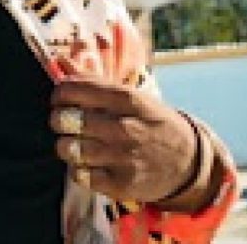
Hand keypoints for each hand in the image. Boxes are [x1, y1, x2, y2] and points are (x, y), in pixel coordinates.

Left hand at [50, 57, 196, 203]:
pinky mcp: (121, 185)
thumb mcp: (132, 96)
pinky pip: (80, 175)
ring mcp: (123, 158)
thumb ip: (93, 80)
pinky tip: (88, 162)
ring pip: (69, 149)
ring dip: (65, 145)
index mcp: (127, 100)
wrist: (189, 162)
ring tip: (74, 142)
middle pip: (66, 119)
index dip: (59, 93)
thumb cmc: (151, 122)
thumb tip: (60, 60)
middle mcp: (125, 128)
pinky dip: (78, 168)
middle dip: (57, 119)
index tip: (60, 97)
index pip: (75, 88)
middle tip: (63, 121)